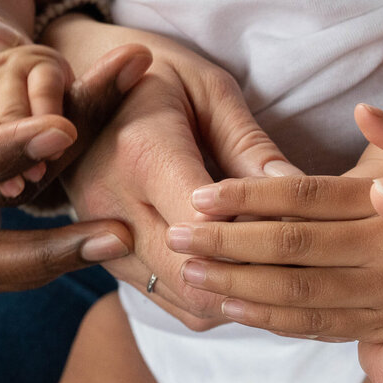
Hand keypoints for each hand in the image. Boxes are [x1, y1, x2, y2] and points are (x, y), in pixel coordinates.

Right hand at [46, 17, 297, 327]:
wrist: (73, 93)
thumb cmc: (153, 78)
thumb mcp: (208, 90)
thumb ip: (250, 145)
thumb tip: (303, 191)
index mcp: (141, 153)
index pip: (209, 224)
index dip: (262, 233)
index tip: (306, 224)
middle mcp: (114, 207)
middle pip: (198, 277)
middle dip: (258, 277)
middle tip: (309, 262)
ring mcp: (104, 241)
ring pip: (188, 304)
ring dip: (241, 296)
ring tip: (285, 271)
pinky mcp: (110, 262)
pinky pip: (173, 304)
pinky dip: (216, 298)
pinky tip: (247, 273)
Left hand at [170, 106, 382, 340]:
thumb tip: (364, 111)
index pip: (307, 201)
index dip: (249, 197)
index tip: (202, 194)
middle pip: (290, 250)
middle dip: (227, 242)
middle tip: (175, 233)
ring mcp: (382, 303)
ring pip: (294, 294)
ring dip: (235, 284)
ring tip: (187, 269)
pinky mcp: (376, 333)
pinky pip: (312, 328)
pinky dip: (266, 318)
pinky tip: (228, 305)